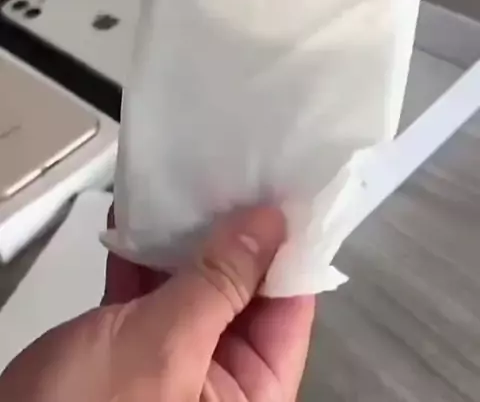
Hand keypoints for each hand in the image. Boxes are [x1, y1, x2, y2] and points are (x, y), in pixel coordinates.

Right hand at [0, 208, 314, 400]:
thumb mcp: (166, 345)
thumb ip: (219, 283)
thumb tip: (269, 224)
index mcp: (250, 396)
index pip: (288, 310)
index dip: (288, 249)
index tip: (284, 190)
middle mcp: (219, 381)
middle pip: (242, 292)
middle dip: (233, 235)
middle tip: (235, 170)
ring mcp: (172, 363)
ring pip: (192, 286)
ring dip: (185, 237)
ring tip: (191, 180)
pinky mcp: (128, 350)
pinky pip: (147, 292)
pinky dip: (141, 254)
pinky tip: (137, 210)